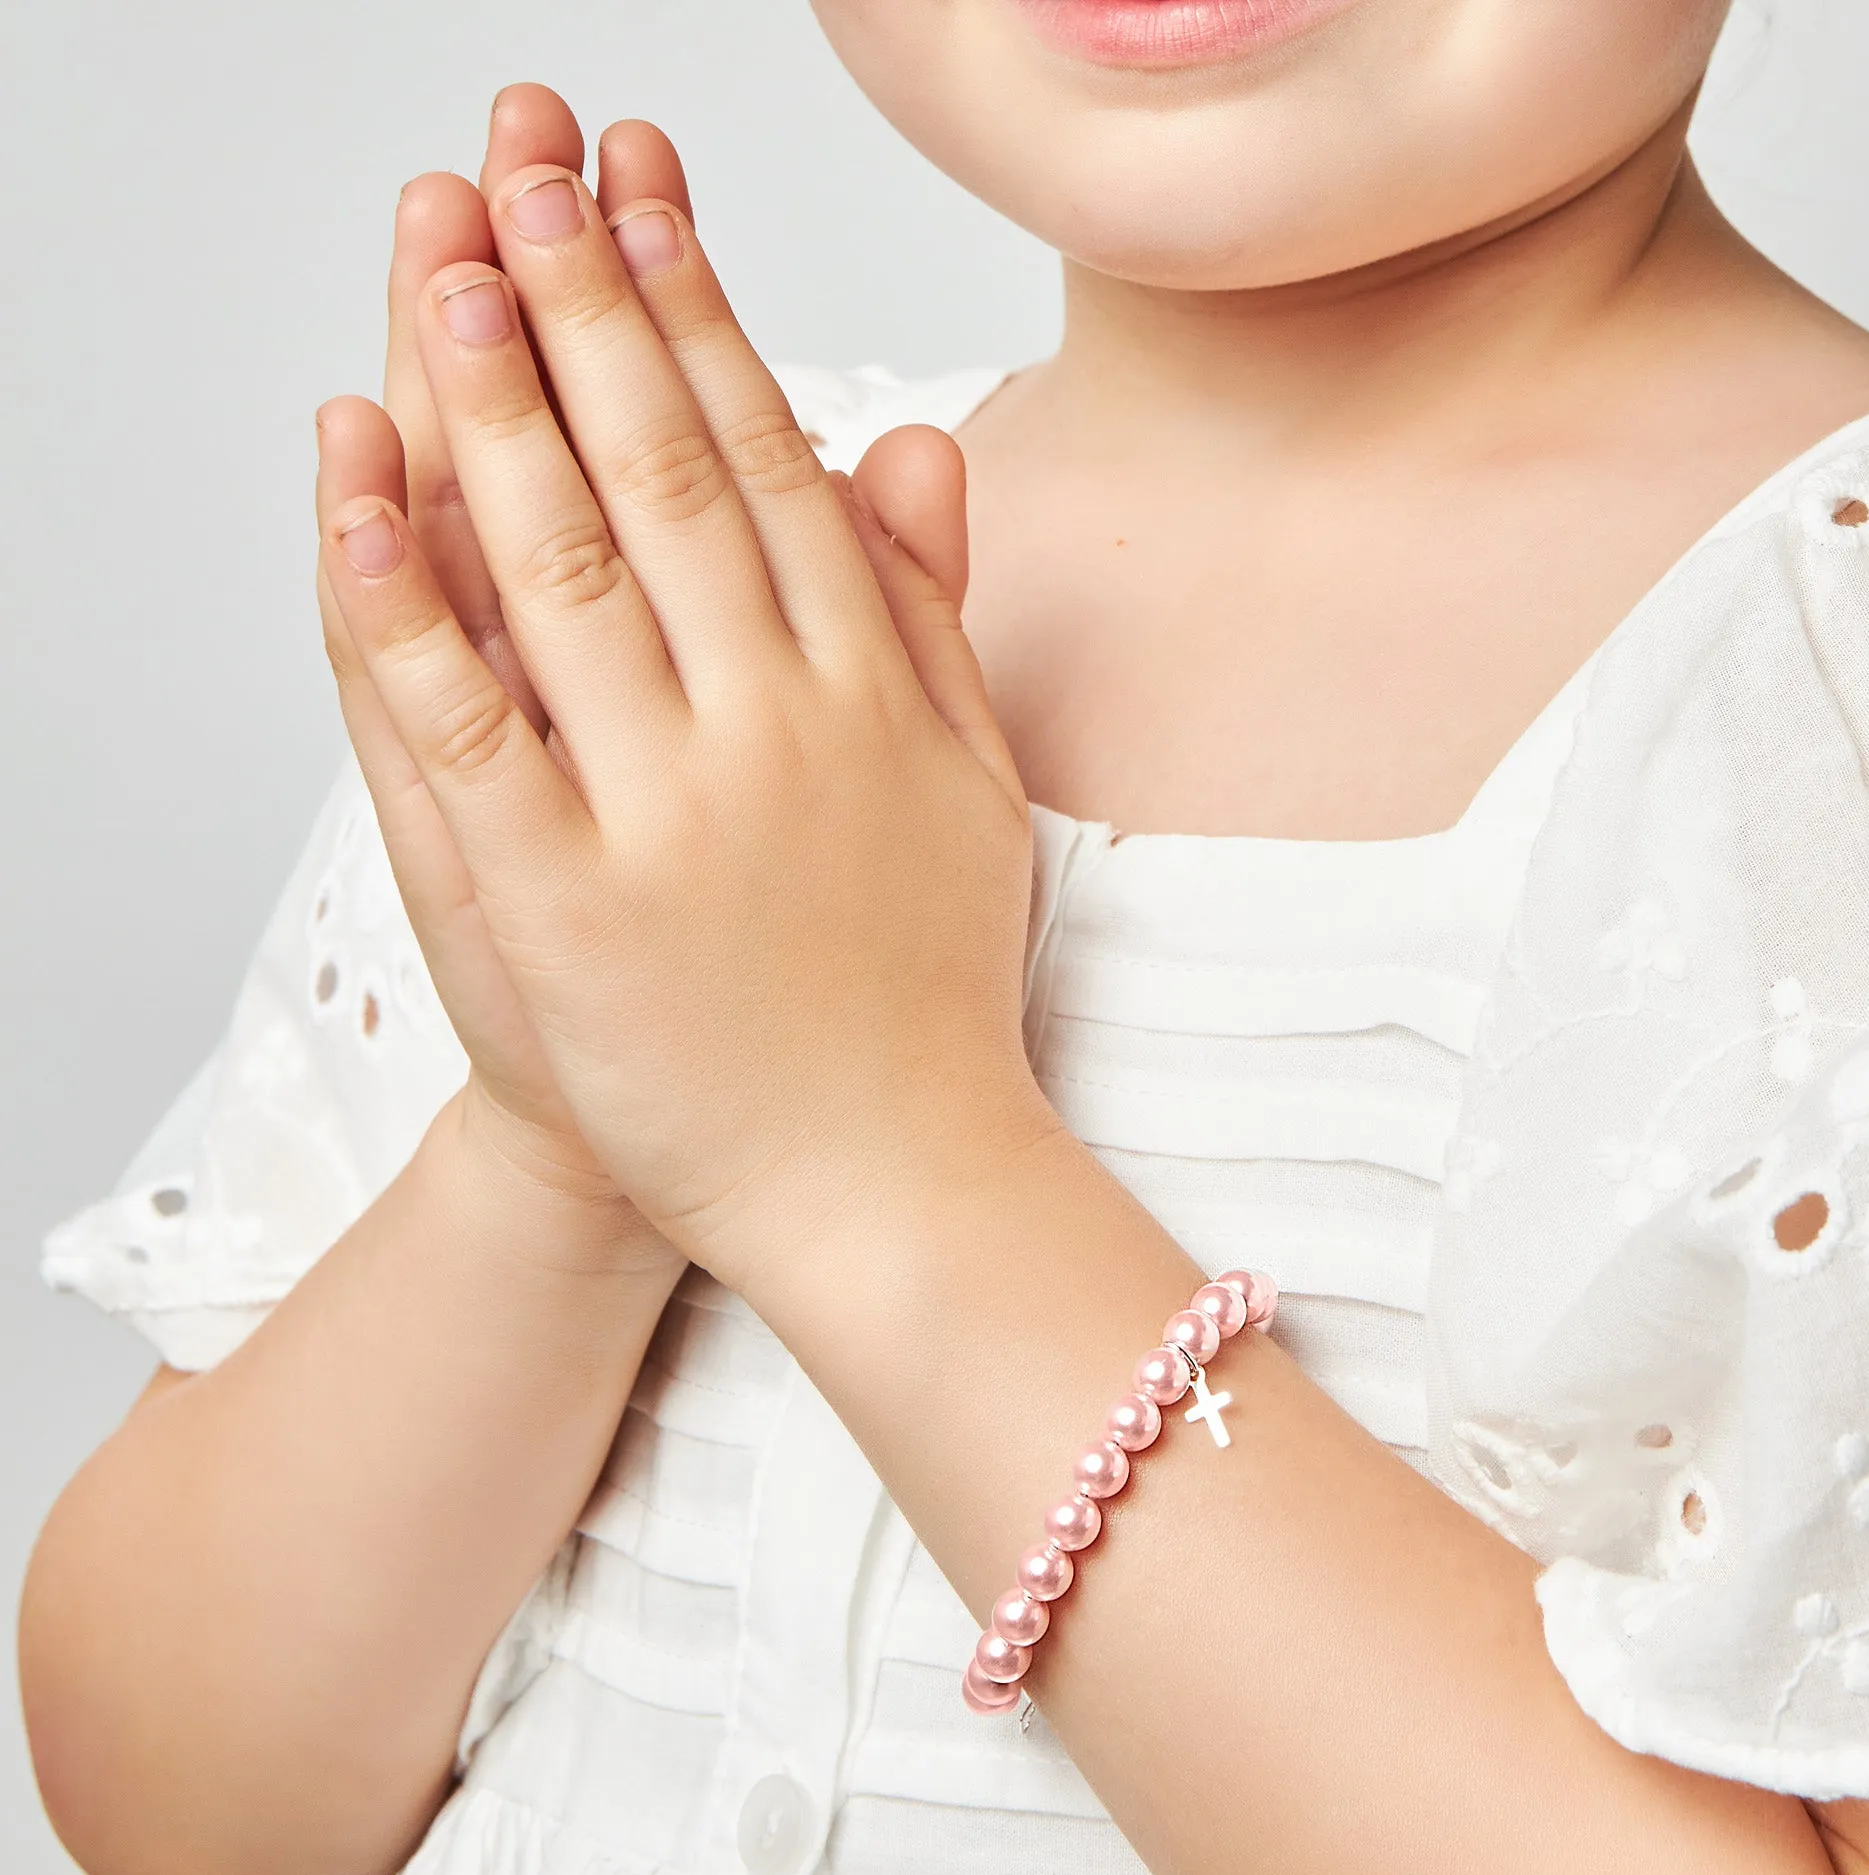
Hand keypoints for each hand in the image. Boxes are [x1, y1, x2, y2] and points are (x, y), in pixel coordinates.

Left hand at [315, 117, 1049, 1293]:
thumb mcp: (969, 790)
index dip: (698, 314)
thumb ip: (929, 615)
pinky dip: (403, 602)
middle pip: (664, 476)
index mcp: (866, 692)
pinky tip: (359, 482)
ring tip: (450, 253)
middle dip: (590, 300)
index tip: (643, 195)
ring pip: (563, 569)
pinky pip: (466, 730)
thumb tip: (915, 444)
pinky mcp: (561, 905)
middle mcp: (770, 728)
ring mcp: (661, 813)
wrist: (885, 1185)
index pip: (770, 463)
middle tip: (531, 157)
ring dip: (497, 397)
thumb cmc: (921, 993)